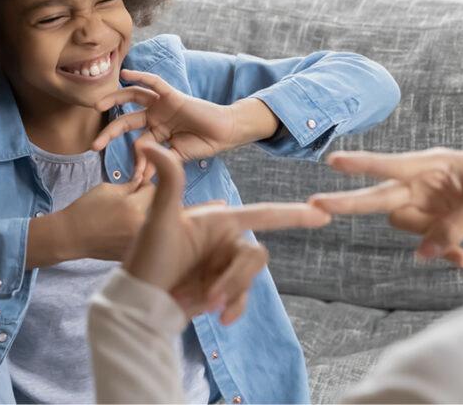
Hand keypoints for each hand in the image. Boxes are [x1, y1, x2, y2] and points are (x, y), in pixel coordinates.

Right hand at [53, 176, 155, 260]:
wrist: (70, 236)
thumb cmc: (86, 210)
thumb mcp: (107, 189)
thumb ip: (131, 185)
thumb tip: (144, 180)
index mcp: (135, 207)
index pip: (153, 189)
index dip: (144, 183)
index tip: (137, 184)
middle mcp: (140, 227)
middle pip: (156, 207)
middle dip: (146, 200)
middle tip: (130, 200)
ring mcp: (138, 242)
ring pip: (152, 223)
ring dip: (143, 216)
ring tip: (124, 215)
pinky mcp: (134, 252)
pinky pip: (143, 237)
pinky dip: (137, 231)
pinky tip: (121, 229)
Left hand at [91, 69, 278, 167]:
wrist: (225, 133)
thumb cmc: (203, 144)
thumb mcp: (176, 156)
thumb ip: (159, 161)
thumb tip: (142, 176)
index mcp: (155, 132)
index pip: (135, 143)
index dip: (134, 160)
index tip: (134, 178)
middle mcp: (155, 117)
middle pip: (126, 120)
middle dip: (109, 132)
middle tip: (94, 145)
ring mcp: (162, 105)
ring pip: (133, 97)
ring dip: (114, 99)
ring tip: (98, 105)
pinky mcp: (172, 95)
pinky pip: (155, 83)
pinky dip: (140, 77)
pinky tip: (125, 73)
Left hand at [124, 140, 330, 323]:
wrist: (139, 301)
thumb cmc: (146, 258)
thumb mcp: (158, 220)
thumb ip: (167, 182)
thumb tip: (150, 145)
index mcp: (218, 219)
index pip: (262, 214)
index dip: (293, 214)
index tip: (323, 212)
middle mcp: (226, 240)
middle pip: (254, 256)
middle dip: (235, 279)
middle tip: (209, 298)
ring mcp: (225, 265)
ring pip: (249, 278)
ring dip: (228, 293)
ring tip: (198, 304)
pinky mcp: (223, 288)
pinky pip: (242, 297)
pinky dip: (233, 306)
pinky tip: (219, 317)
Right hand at [308, 148, 462, 267]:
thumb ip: (453, 227)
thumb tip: (423, 254)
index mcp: (434, 164)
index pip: (389, 165)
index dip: (361, 165)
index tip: (331, 162)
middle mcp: (425, 182)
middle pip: (380, 196)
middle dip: (349, 202)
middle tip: (314, 205)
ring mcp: (431, 203)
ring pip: (405, 226)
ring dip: (426, 241)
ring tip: (460, 252)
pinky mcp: (441, 221)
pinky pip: (428, 242)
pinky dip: (444, 253)